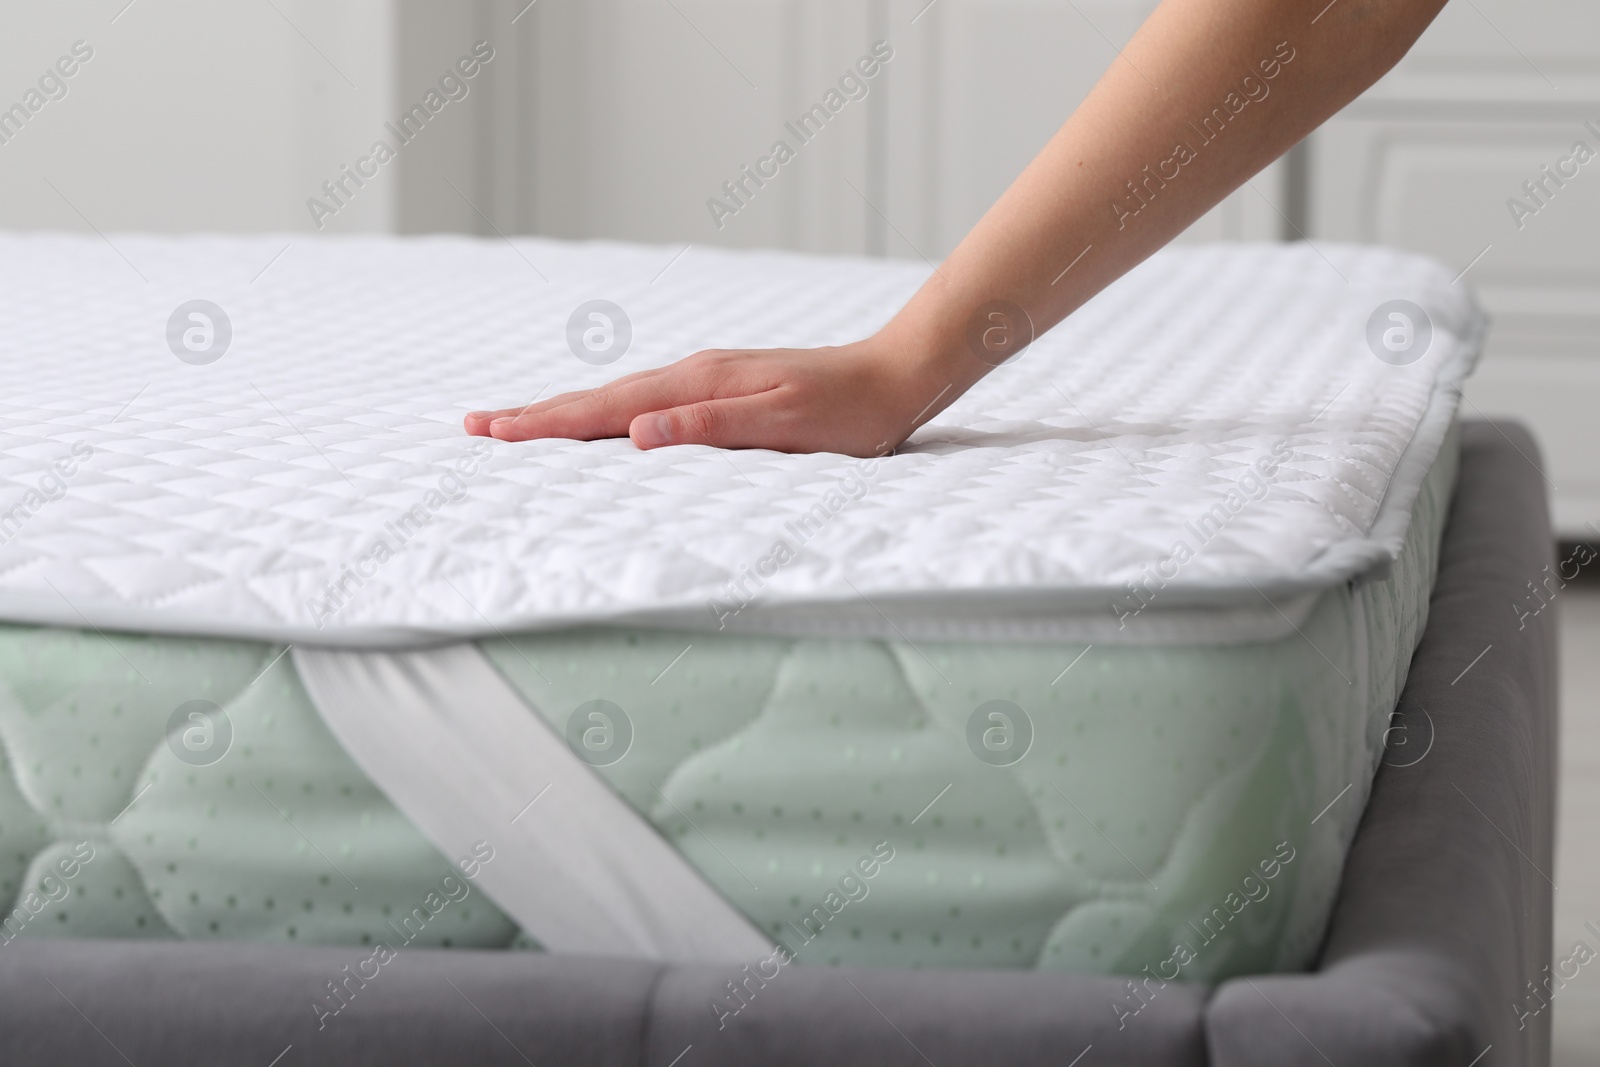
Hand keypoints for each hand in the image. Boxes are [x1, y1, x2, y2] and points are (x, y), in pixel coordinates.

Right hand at [464, 338, 952, 457]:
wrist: (895, 375)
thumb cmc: (847, 411)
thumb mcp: (782, 425)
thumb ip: (709, 426)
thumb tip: (635, 432)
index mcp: (698, 385)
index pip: (606, 409)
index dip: (547, 423)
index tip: (494, 432)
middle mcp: (694, 374)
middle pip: (600, 398)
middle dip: (538, 413)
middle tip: (478, 424)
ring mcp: (707, 378)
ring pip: (620, 397)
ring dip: (567, 411)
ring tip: (521, 421)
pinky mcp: (722, 387)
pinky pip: (646, 400)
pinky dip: (608, 411)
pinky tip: (606, 420)